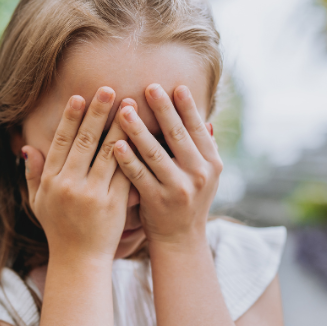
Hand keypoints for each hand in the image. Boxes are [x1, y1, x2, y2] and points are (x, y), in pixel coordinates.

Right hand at [23, 87, 132, 260]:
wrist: (79, 261)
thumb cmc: (58, 230)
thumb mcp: (37, 202)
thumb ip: (33, 174)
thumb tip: (27, 147)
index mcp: (51, 181)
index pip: (61, 141)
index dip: (70, 117)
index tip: (80, 97)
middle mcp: (69, 184)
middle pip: (85, 141)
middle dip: (98, 113)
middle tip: (109, 89)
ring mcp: (92, 194)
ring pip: (109, 153)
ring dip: (121, 126)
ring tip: (131, 105)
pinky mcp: (113, 204)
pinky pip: (125, 173)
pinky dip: (134, 154)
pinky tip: (142, 137)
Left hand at [113, 83, 221, 246]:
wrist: (181, 240)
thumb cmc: (188, 200)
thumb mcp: (206, 176)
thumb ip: (204, 149)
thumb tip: (207, 120)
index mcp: (212, 163)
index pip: (197, 128)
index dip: (186, 106)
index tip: (174, 85)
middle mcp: (199, 174)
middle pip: (177, 136)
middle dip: (163, 109)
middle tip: (149, 87)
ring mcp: (178, 188)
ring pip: (155, 153)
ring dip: (138, 130)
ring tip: (123, 110)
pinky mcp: (157, 201)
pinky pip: (138, 175)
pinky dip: (127, 159)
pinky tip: (115, 144)